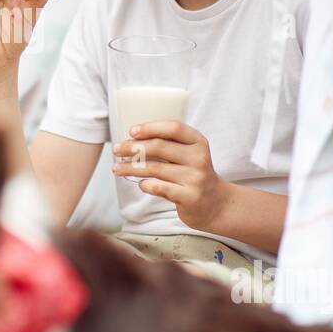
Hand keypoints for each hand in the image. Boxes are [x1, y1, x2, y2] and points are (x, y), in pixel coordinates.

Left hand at [111, 120, 230, 233]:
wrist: (216, 204)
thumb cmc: (194, 175)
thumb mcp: (190, 155)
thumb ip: (170, 145)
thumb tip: (133, 139)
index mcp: (198, 142)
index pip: (174, 128)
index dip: (150, 127)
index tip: (132, 131)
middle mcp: (199, 158)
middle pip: (160, 147)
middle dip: (133, 147)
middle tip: (116, 149)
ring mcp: (195, 178)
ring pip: (155, 168)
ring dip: (131, 168)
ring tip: (116, 168)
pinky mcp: (189, 196)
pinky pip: (159, 187)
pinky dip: (145, 184)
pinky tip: (140, 183)